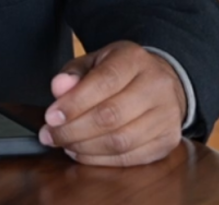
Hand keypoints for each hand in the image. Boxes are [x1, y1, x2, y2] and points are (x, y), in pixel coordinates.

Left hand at [39, 41, 185, 166]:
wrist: (161, 82)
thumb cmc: (120, 73)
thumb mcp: (95, 62)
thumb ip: (74, 73)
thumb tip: (58, 88)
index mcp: (134, 59)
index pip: (104, 82)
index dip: (74, 103)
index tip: (50, 117)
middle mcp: (157, 86)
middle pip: (111, 115)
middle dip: (73, 130)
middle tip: (50, 135)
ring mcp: (167, 115)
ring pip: (121, 141)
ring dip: (85, 147)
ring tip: (64, 144)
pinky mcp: (168, 141)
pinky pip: (130, 158)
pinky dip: (101, 160)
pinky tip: (82, 153)